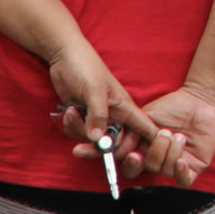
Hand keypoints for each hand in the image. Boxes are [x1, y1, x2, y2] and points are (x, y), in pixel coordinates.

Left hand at [43, 41, 149, 179]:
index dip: (150, 144)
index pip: (145, 128)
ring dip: (81, 131)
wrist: (64, 56)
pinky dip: (72, 126)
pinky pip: (80, 133)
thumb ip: (98, 115)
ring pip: (95, 140)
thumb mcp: (94, 91)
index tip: (145, 157)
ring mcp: (98, 118)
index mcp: (125, 108)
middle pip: (117, 143)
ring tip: (73, 113)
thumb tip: (97, 139)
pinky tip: (69, 112)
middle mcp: (115, 116)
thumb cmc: (85, 66)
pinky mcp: (84, 118)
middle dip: (102, 147)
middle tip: (89, 142)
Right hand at [133, 81, 214, 180]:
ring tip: (178, 135)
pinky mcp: (193, 167)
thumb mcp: (146, 116)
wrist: (199, 101)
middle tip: (162, 134)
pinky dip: (180, 172)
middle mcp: (159, 159)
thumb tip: (117, 150)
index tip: (133, 155)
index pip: (132, 166)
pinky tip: (182, 160)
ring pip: (166, 170)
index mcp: (144, 149)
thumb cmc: (173, 107)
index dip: (130, 164)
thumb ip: (131, 132)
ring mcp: (175, 164)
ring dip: (171, 152)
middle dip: (155, 153)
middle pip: (149, 168)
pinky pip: (183, 180)